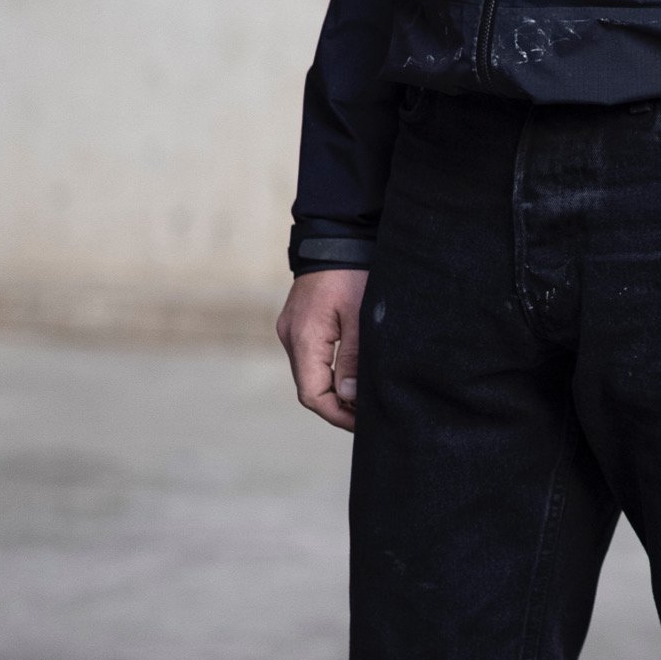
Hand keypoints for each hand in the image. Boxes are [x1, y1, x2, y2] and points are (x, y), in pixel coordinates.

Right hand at [279, 268, 368, 431]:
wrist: (336, 236)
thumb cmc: (353, 272)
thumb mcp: (361, 316)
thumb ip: (353, 358)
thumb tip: (349, 396)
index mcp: (304, 338)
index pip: (312, 395)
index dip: (337, 414)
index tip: (363, 423)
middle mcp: (291, 337)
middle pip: (309, 388)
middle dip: (338, 406)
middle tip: (369, 415)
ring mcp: (292, 330)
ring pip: (310, 374)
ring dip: (334, 390)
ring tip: (364, 398)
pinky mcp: (299, 323)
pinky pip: (311, 358)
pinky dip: (329, 372)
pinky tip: (352, 375)